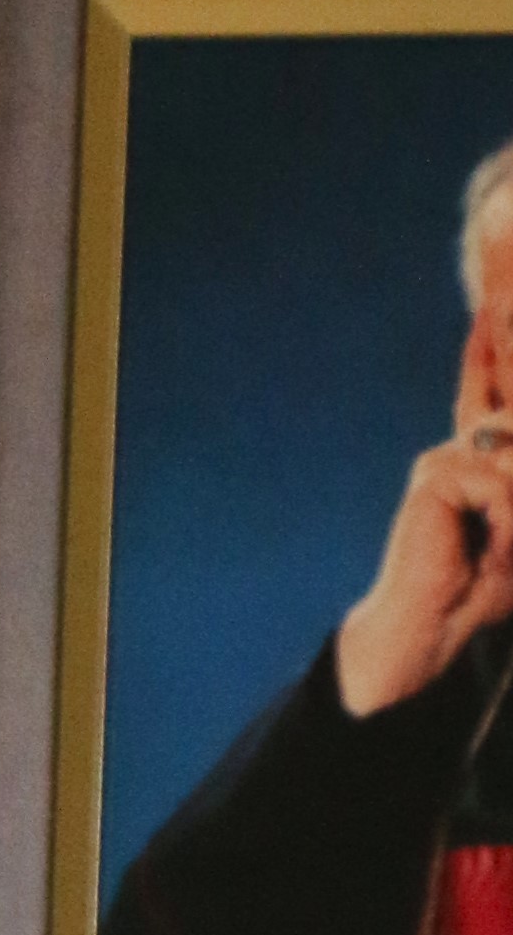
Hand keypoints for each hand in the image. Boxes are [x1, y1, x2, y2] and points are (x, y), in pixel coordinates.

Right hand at [336, 322, 512, 714]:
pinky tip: (483, 549)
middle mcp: (460, 449)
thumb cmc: (478, 590)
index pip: (491, 396)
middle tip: (493, 526)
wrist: (428, 630)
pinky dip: (504, 523)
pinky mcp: (434, 474)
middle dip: (509, 461)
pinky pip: (497, 484)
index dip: (490, 351)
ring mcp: (445, 458)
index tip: (491, 305)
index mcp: (478, 461)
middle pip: (505, 419)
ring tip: (499, 554)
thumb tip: (509, 458)